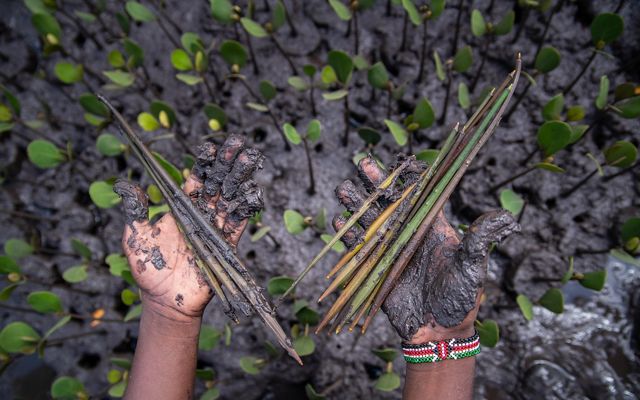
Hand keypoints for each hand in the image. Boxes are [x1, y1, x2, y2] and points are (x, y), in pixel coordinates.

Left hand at [114, 135, 263, 322]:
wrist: (164, 300)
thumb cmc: (148, 270)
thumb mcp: (135, 237)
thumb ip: (134, 211)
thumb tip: (125, 185)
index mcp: (182, 209)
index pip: (197, 180)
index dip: (205, 164)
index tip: (211, 148)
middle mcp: (201, 215)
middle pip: (218, 183)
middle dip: (228, 163)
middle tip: (238, 143)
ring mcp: (215, 230)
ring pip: (231, 198)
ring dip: (240, 179)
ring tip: (249, 158)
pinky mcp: (226, 246)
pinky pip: (238, 224)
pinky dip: (245, 209)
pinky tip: (252, 192)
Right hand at [332, 155, 519, 342]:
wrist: (440, 332)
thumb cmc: (462, 298)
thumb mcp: (472, 267)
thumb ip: (481, 240)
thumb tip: (508, 218)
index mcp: (431, 226)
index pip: (417, 193)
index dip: (406, 176)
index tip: (402, 160)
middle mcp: (408, 233)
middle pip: (388, 202)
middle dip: (374, 183)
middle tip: (362, 163)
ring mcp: (390, 250)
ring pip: (370, 221)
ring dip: (356, 204)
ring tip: (344, 189)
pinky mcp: (376, 269)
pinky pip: (359, 248)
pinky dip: (348, 236)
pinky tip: (339, 223)